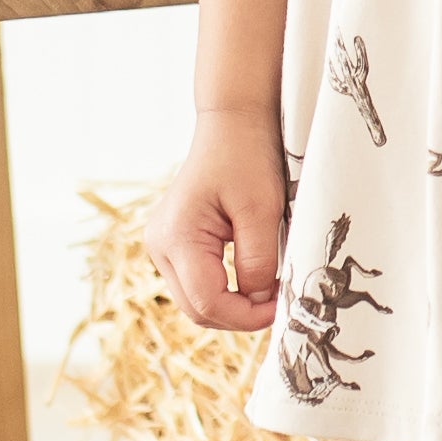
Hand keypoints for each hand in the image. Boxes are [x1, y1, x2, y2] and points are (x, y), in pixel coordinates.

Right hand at [149, 113, 287, 330]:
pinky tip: (252, 279)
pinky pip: (197, 282)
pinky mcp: (173, 243)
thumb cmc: (247, 157)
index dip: (246, 317)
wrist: (232, 123)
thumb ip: (258, 262)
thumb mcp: (262, 211)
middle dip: (239, 316)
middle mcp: (159, 246)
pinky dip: (224, 289)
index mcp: (176, 238)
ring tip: (268, 292)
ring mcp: (162, 245)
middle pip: (197, 309)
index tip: (282, 309)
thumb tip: (257, 304)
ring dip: (232, 305)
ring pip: (196, 300)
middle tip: (278, 304)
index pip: (207, 304)